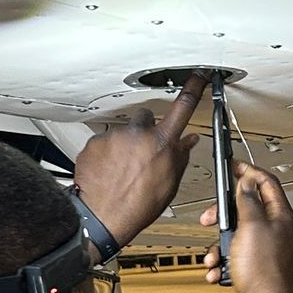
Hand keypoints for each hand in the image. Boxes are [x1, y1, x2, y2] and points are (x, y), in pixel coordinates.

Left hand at [73, 76, 204, 245]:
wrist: (103, 217)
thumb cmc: (137, 206)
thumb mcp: (169, 184)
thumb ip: (179, 157)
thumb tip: (187, 142)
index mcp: (162, 143)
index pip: (183, 107)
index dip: (194, 87)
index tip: (198, 75)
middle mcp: (138, 133)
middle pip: (146, 117)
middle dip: (145, 130)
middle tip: (142, 153)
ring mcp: (114, 136)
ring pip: (123, 132)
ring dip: (124, 144)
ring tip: (122, 169)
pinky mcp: (94, 142)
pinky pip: (104, 142)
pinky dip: (106, 154)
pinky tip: (108, 171)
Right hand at [201, 162, 292, 292]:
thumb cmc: (263, 269)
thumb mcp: (250, 225)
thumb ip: (248, 200)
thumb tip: (247, 181)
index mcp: (280, 216)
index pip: (267, 182)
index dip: (249, 171)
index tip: (233, 167)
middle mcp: (275, 229)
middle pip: (246, 208)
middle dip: (223, 214)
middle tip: (210, 218)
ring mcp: (265, 247)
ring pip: (236, 234)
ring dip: (220, 243)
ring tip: (215, 254)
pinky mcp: (256, 263)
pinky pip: (234, 254)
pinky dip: (223, 260)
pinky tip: (218, 269)